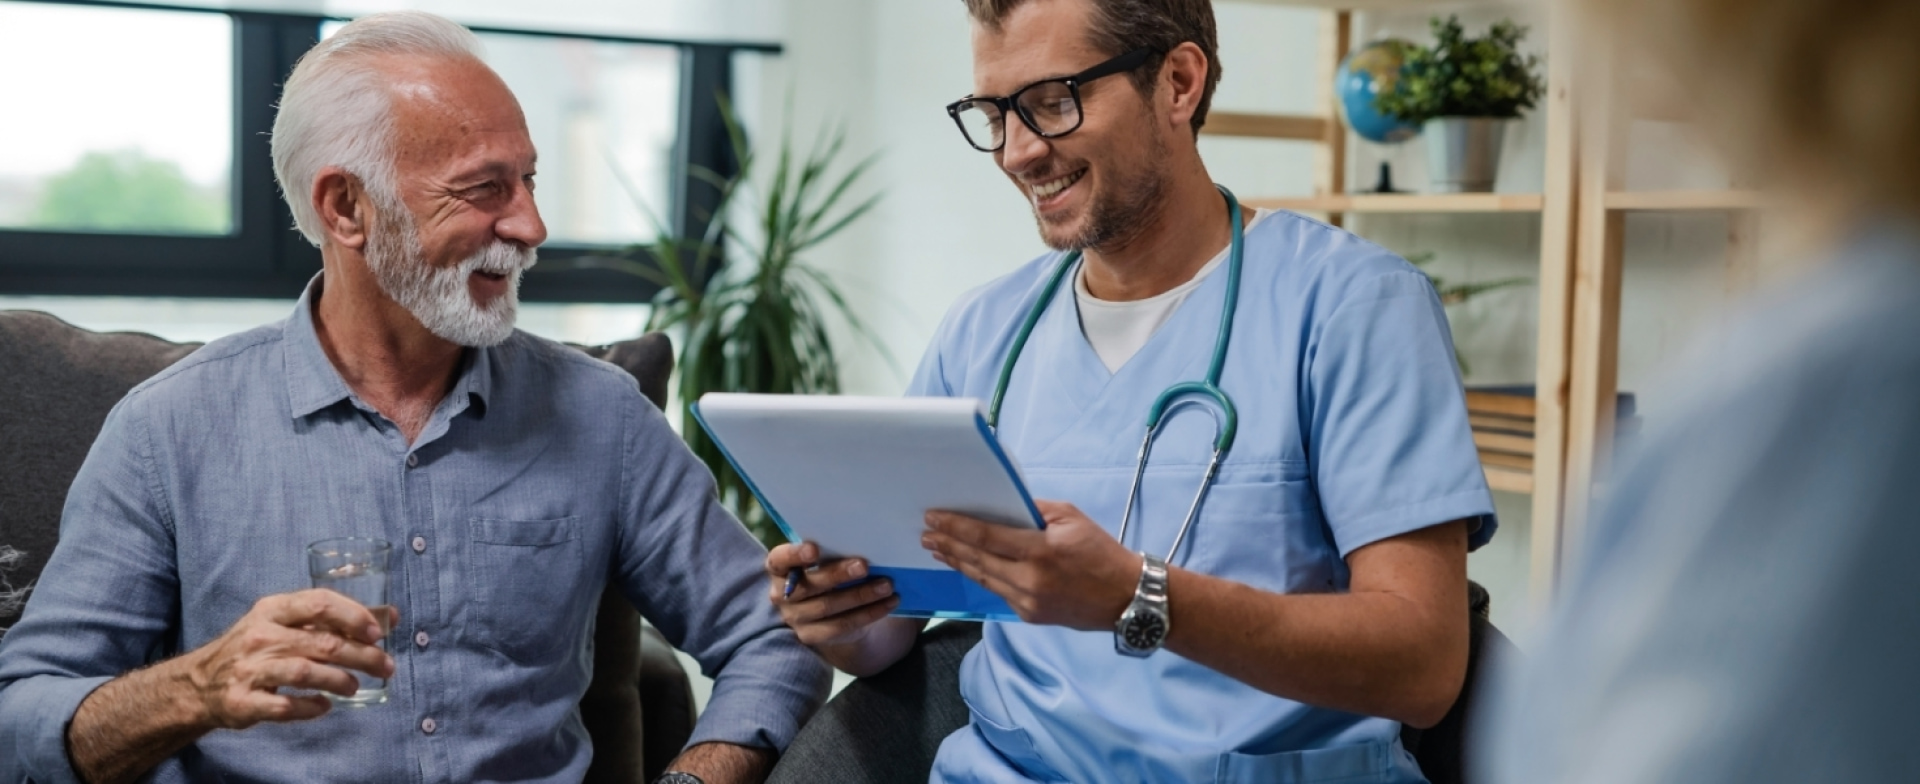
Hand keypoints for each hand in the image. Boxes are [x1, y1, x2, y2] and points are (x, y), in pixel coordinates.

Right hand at [183, 589, 395, 728]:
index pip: (319, 602)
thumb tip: (390, 617)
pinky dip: (311, 707)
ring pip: (306, 672)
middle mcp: (260, 636)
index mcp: (272, 610)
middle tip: (386, 666)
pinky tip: (324, 706)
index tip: (378, 632)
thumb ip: (331, 619)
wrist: (200, 684)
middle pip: (322, 643)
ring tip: (355, 686)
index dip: (353, 616)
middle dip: (362, 655)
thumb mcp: (283, 623)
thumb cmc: (255, 648)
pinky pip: (285, 707)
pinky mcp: (243, 701)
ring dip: (339, 681)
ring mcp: (250, 669)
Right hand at [764, 542, 898, 647]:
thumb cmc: (827, 570)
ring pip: (828, 607)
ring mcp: (795, 618)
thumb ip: (832, 552)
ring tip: (886, 585)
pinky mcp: (812, 636)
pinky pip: (842, 625)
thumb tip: (863, 542)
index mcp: (779, 569)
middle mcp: (781, 595)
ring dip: (861, 595)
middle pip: (808, 586)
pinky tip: (889, 602)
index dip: (794, 555)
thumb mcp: (824, 559)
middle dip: (838, 575)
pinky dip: (869, 613)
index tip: (814, 549)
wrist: (828, 608)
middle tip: (864, 565)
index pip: (779, 560)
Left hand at [922, 500, 1139, 629]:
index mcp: (1040, 550)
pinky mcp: (1030, 616)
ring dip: (959, 562)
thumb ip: (1034, 510)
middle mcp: (1029, 580)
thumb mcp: (1071, 517)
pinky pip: (999, 592)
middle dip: (948, 545)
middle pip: (977, 559)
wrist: (1127, 597)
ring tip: (938, 550)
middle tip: (926, 535)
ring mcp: (1027, 603)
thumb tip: (1001, 506)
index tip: (933, 518)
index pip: (986, 536)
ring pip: (983, 579)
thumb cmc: (1100, 550)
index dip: (956, 526)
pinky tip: (969, 567)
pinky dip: (982, 577)